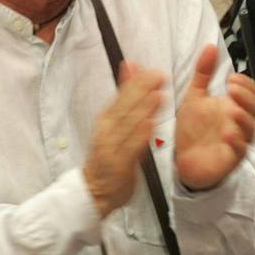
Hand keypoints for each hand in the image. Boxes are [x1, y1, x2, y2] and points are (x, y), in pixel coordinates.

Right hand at [84, 63, 164, 217]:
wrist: (94, 189)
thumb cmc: (109, 151)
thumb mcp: (114, 120)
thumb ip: (125, 93)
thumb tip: (130, 64)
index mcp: (106, 117)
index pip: (121, 95)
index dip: (136, 81)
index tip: (153, 70)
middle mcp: (107, 130)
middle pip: (125, 107)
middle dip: (142, 90)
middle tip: (159, 76)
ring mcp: (112, 148)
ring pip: (128, 126)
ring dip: (144, 110)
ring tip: (158, 95)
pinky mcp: (119, 165)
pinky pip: (131, 148)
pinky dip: (140, 136)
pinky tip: (150, 125)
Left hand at [175, 44, 254, 190]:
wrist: (181, 160)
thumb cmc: (192, 129)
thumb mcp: (194, 96)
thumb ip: (203, 72)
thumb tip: (210, 47)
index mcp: (233, 105)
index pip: (252, 91)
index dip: (246, 84)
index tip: (231, 79)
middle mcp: (238, 121)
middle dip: (246, 96)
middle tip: (231, 89)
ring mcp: (237, 139)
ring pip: (251, 128)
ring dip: (244, 117)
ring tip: (231, 109)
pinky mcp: (231, 157)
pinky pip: (241, 150)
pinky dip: (237, 141)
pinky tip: (227, 133)